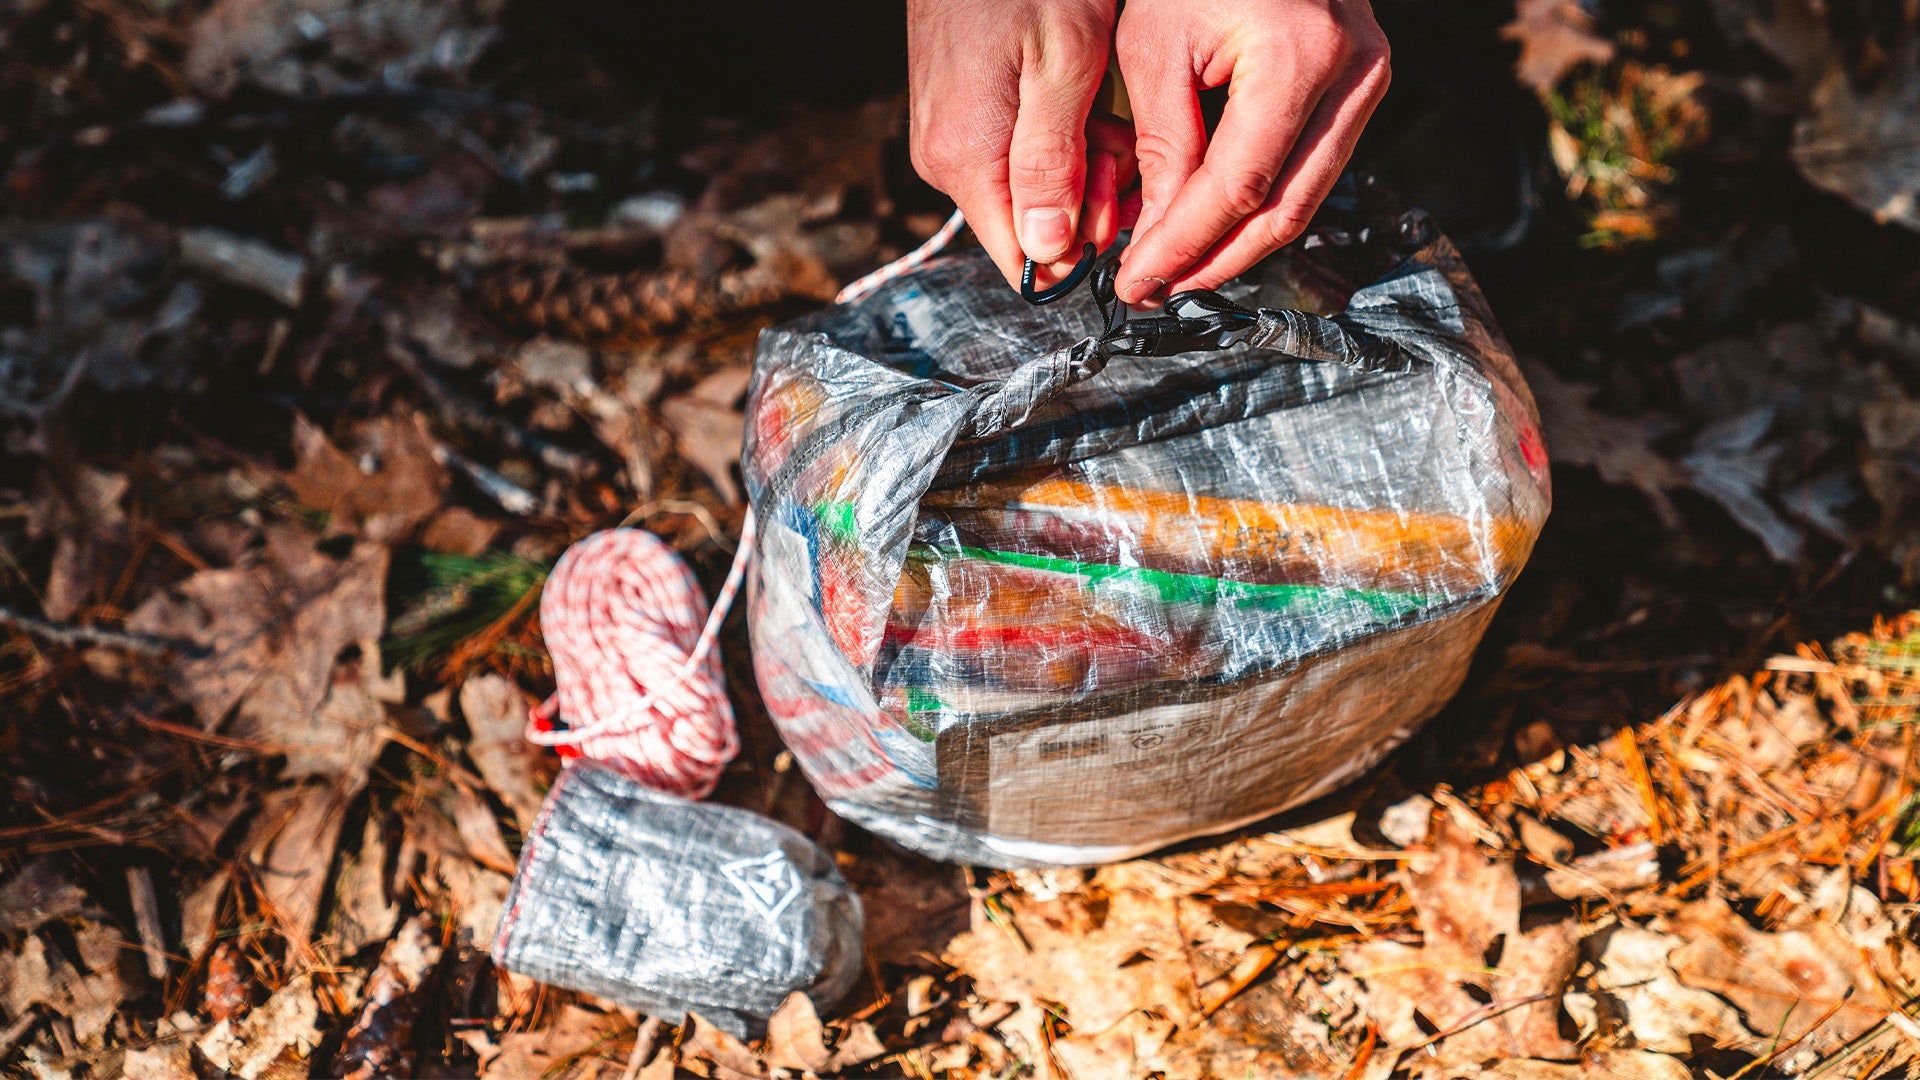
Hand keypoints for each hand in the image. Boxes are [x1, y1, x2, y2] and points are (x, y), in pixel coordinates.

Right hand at [907, 0, 1137, 289]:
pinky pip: (1010, 157)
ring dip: (1076, 166)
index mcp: (967, 158)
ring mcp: (945, 136)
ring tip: (1100, 113)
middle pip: (1028, 229)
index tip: (1118, 195)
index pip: (1021, 260)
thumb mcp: (1062, 66)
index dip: (1080, 246)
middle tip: (1117, 142)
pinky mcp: (955, 115)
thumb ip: (1052, 164)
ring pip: (1025, 192)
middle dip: (1085, 200)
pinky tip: (1077, 102)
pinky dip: (1054, 141)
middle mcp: (944, 159)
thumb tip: (1046, 253)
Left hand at [1113, 0, 1389, 304]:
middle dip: (1216, 261)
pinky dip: (1262, 206)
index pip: (1239, 186)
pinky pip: (1313, 167)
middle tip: (1157, 291)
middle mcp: (1353, 73)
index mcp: (1299, 57)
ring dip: (1240, 245)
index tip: (1137, 282)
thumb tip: (1154, 238)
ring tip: (1179, 271)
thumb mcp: (1153, 44)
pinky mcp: (1363, 86)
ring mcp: (1369, 80)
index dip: (1185, 245)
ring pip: (1307, 197)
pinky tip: (1213, 230)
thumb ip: (1161, 145)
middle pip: (1286, 207)